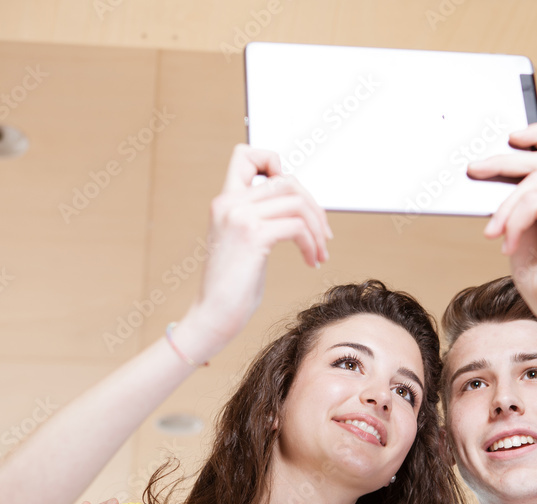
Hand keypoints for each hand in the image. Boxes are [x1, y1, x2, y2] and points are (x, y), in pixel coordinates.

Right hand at [189, 145, 331, 344]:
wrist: (212, 316)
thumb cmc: (232, 286)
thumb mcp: (243, 243)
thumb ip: (259, 218)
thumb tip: (295, 205)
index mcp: (224, 201)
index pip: (244, 154)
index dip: (273, 162)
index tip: (291, 195)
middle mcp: (229, 203)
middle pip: (287, 180)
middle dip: (313, 206)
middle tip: (324, 234)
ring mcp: (239, 217)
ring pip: (297, 202)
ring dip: (318, 229)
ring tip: (321, 252)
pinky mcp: (252, 236)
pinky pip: (297, 227)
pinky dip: (312, 244)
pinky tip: (312, 261)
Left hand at [469, 124, 536, 324]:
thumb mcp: (521, 235)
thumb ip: (517, 208)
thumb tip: (489, 181)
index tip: (510, 137)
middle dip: (503, 160)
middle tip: (474, 171)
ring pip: (535, 179)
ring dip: (505, 206)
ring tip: (494, 233)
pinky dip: (515, 219)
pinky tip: (508, 244)